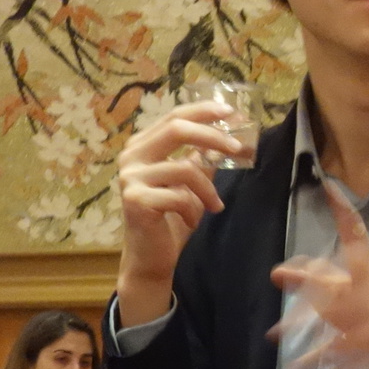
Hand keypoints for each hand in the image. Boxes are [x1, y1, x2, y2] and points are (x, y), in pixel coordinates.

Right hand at [114, 98, 253, 322]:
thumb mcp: (191, 183)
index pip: (174, 116)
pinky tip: (192, 221)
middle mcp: (131, 156)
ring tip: (213, 206)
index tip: (231, 112)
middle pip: (176, 130)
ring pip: (184, 168)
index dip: (203, 111)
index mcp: (143, 146)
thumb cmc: (171, 217)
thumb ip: (202, 158)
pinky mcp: (135, 200)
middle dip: (212, 136)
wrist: (151, 256)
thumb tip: (232, 136)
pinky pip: (178, 197)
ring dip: (207, 190)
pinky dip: (193, 210)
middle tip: (237, 148)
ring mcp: (130, 178)